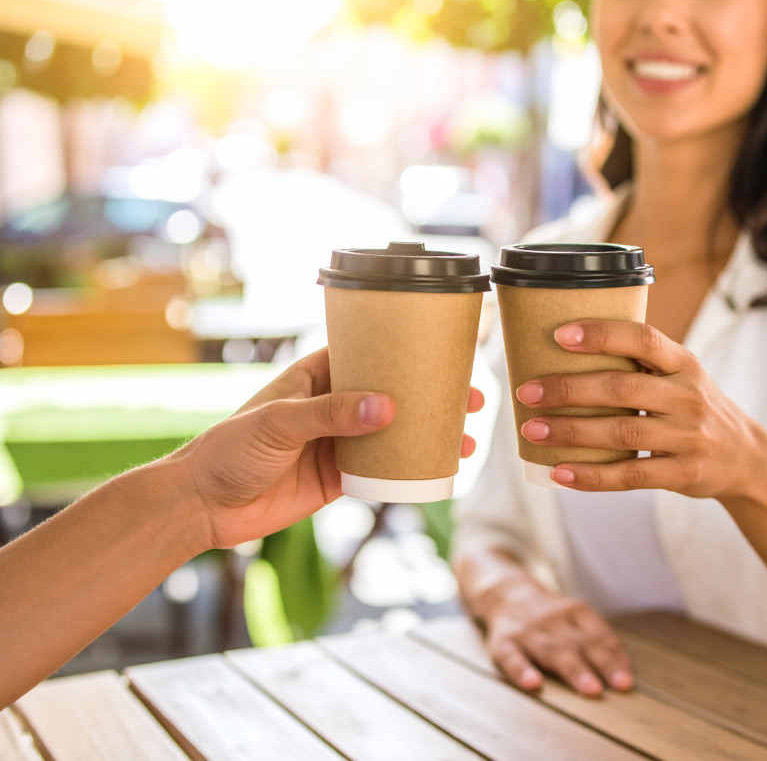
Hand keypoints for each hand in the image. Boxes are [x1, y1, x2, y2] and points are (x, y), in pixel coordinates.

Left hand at [171, 348, 484, 550]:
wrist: (204, 506)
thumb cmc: (229, 449)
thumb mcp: (279, 423)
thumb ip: (332, 414)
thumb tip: (388, 407)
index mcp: (315, 377)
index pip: (367, 354)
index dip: (405, 352)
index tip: (443, 352)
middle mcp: (332, 406)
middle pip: (392, 394)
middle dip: (431, 395)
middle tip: (470, 397)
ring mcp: (338, 443)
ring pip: (394, 433)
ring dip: (429, 432)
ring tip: (467, 435)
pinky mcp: (338, 479)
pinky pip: (383, 471)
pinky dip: (411, 469)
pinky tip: (439, 468)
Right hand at [480, 575, 632, 695]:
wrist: (505, 593)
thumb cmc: (550, 616)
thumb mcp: (575, 615)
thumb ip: (598, 637)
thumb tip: (625, 666)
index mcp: (574, 611)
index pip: (598, 633)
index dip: (614, 656)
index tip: (627, 680)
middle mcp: (552, 620)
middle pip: (579, 643)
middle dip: (600, 664)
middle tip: (618, 684)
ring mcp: (527, 631)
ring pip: (551, 650)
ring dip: (572, 669)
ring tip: (589, 688)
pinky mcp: (503, 643)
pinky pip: (512, 657)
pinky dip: (521, 670)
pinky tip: (532, 683)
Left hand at [517, 320, 766, 497]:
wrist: (747, 457)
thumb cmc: (692, 407)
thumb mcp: (681, 375)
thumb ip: (639, 364)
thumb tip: (562, 350)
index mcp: (683, 363)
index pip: (643, 339)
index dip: (602, 335)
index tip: (560, 335)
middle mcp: (687, 396)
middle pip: (621, 388)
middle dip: (569, 389)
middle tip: (526, 392)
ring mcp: (687, 436)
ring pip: (622, 432)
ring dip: (571, 432)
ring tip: (532, 431)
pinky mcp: (683, 473)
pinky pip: (631, 475)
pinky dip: (593, 476)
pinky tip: (560, 473)